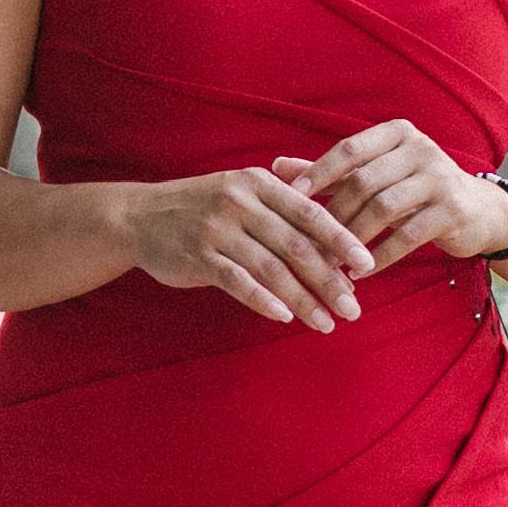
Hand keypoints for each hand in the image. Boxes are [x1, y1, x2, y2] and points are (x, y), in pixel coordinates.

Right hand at [123, 167, 373, 331]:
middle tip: (354, 307)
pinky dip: (262, 300)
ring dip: (303, 299)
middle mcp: (239, 202)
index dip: (341, 239)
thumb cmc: (203, 206)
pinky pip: (237, 282)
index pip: (310, 212)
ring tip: (326, 323)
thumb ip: (287, 203)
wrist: (139, 217)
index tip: (368, 264)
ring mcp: (216, 230)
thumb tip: (338, 240)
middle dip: (328, 279)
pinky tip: (285, 317)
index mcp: (258, 183)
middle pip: (295, 245)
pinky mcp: (198, 256)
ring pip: (270, 269)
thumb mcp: (243, 189)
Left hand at [273, 120, 507, 269]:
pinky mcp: (453, 210)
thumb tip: (275, 167)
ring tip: (330, 263)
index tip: (289, 200)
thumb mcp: (374, 175)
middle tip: (306, 244)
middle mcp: (420, 148)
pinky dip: (380, 256)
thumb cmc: (413, 191)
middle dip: (332, 216)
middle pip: (363, 182)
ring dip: (352, 239)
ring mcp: (439, 177)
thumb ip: (329, 172)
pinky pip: (407, 235)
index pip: (348, 150)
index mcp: (396, 133)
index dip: (317, 174)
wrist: (480, 211)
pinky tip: (361, 272)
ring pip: (382, 208)